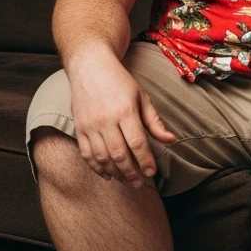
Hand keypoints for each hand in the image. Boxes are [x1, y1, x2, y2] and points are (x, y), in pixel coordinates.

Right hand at [69, 52, 176, 187]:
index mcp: (125, 111)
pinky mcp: (79, 128)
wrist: (89, 67)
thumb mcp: (142, 97)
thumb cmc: (119, 81)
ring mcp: (90, 125)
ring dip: (114, 173)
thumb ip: (154, 121)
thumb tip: (170, 140)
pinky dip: (96, 167)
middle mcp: (106, 120)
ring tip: (125, 181)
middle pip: (119, 154)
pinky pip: (86, 154)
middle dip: (131, 172)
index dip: (145, 161)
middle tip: (139, 183)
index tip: (151, 173)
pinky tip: (107, 174)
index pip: (137, 143)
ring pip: (102, 157)